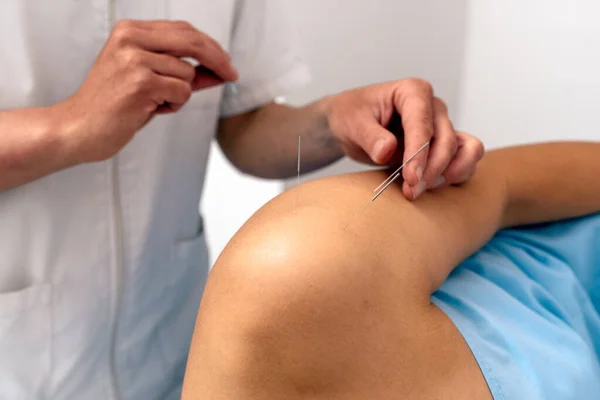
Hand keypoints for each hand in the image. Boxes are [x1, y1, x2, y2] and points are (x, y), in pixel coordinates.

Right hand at [54, 20, 237, 163]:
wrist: (79, 128)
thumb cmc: (112, 106)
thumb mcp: (148, 79)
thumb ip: (181, 71)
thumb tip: (218, 70)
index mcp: (130, 31)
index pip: (184, 30)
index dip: (211, 46)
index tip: (226, 62)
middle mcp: (130, 39)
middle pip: (192, 42)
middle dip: (218, 60)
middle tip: (231, 75)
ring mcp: (135, 60)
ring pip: (188, 73)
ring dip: (180, 94)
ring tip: (154, 103)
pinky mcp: (141, 83)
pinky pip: (182, 92)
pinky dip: (174, 105)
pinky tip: (151, 109)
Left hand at [326, 79, 483, 199]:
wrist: (350, 124)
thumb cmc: (351, 116)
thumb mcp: (353, 123)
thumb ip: (370, 136)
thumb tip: (387, 151)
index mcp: (412, 92)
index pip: (422, 124)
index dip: (419, 153)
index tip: (411, 178)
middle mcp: (433, 107)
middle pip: (447, 139)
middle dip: (432, 169)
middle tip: (413, 190)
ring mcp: (441, 126)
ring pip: (467, 148)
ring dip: (452, 172)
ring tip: (426, 188)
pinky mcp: (443, 145)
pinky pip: (465, 159)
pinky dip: (456, 174)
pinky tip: (434, 186)